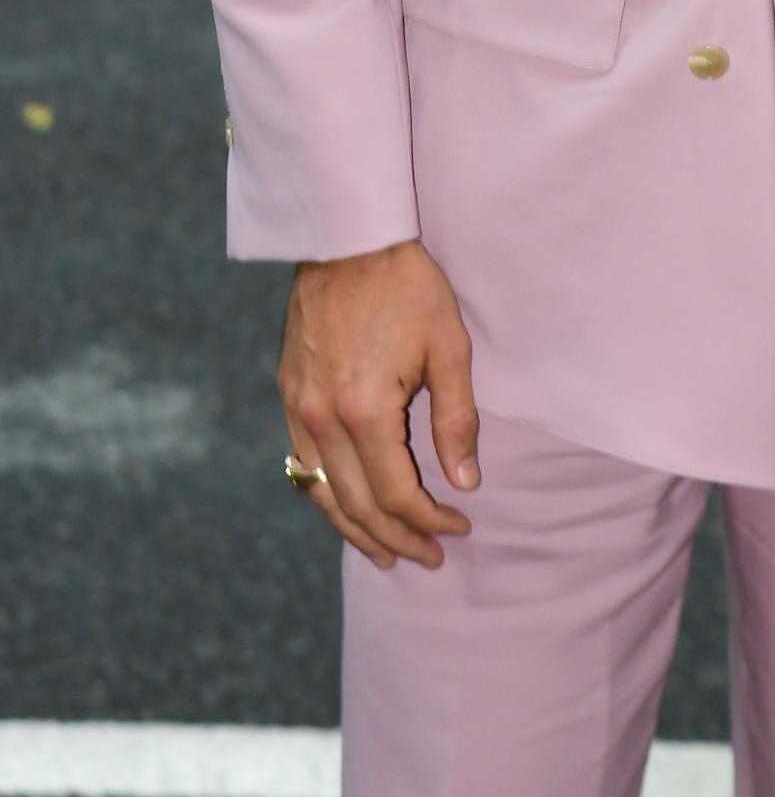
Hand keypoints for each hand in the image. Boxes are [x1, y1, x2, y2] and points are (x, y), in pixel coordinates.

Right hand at [279, 238, 479, 570]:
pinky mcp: (287, 395)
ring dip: (357, 531)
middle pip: (358, 505)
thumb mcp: (448, 347)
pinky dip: (327, 497)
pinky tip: (347, 508)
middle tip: (430, 557)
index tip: (460, 526)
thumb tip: (465, 482)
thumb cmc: (408, 286)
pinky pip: (302, 465)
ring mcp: (297, 409)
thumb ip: (456, 420)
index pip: (398, 494)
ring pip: (323, 495)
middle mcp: (322, 419)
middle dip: (397, 538)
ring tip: (387, 554)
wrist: (348, 239)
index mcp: (365, 411)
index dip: (430, 520)